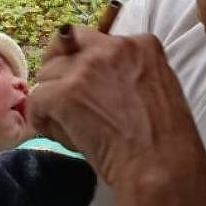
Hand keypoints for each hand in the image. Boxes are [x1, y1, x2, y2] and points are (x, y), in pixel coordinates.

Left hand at [29, 26, 205, 195]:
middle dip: (61, 71)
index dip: (87, 65)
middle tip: (65, 98)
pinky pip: (37, 100)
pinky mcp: (65, 93)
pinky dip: (42, 119)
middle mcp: (112, 47)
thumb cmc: (168, 140)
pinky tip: (57, 133)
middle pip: (65, 46)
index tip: (90, 87)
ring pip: (47, 74)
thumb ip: (133, 74)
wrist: (160, 165)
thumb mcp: (160, 89)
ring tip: (66, 123)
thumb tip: (103, 81)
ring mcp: (86, 69)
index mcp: (141, 44)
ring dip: (52, 98)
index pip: (95, 40)